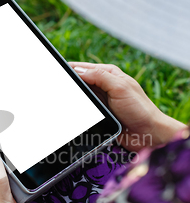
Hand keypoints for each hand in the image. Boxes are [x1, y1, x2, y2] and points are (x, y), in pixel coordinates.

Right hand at [68, 62, 186, 151]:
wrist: (148, 134)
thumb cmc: (140, 109)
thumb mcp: (120, 87)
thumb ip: (100, 76)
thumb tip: (78, 71)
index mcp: (109, 74)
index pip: (83, 68)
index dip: (69, 69)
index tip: (55, 72)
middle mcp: (103, 86)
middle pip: (78, 83)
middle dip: (68, 85)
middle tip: (57, 88)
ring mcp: (100, 102)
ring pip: (79, 97)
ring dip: (72, 99)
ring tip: (62, 99)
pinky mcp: (98, 116)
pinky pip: (82, 112)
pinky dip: (77, 112)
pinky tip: (70, 114)